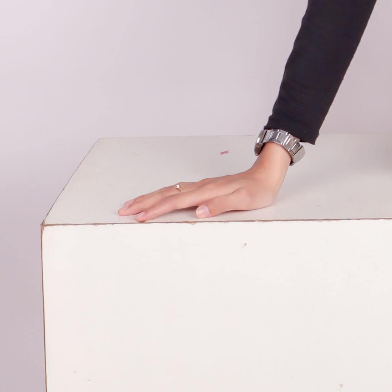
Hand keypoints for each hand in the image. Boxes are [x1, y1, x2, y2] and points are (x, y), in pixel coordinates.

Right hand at [117, 143, 291, 221]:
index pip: (177, 201)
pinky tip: (159, 197)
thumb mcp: (244, 200)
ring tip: (133, 204)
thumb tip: (199, 212)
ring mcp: (202, 185)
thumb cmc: (258, 190)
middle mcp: (202, 187)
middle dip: (145, 202)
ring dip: (150, 197)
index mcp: (208, 191)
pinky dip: (163, 194)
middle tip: (124, 210)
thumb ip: (221, 205)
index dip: (157, 209)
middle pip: (167, 193)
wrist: (267, 174)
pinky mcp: (205, 186)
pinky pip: (178, 190)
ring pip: (170, 190)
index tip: (139, 217)